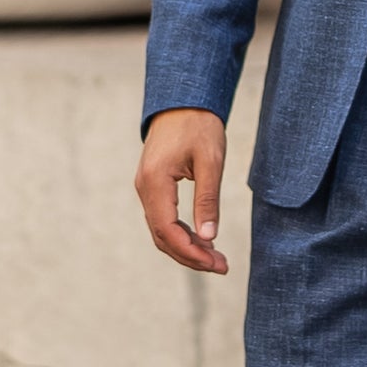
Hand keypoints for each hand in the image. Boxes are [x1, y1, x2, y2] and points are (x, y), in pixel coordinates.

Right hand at [136, 108, 229, 273]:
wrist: (183, 100)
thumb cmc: (199, 125)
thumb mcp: (211, 161)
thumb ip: (208, 199)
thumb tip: (209, 237)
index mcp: (155, 181)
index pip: (167, 229)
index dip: (190, 252)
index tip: (215, 263)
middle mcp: (144, 188)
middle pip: (162, 236)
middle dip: (191, 256)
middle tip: (222, 267)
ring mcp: (146, 188)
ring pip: (162, 230)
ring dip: (187, 247)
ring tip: (216, 258)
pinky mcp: (153, 186)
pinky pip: (163, 218)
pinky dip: (182, 233)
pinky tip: (204, 240)